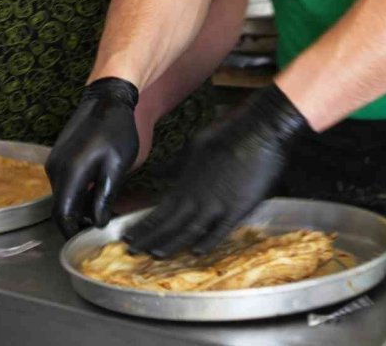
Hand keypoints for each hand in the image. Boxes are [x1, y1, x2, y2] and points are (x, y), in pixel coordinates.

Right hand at [46, 77, 139, 237]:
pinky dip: (77, 191)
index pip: (62, 215)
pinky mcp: (58, 155)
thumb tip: (97, 223)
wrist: (106, 98)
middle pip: (60, 207)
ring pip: (63, 195)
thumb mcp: (116, 167)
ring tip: (102, 206)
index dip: (73, 232)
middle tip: (101, 223)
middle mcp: (55, 169)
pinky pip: (64, 182)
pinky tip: (96, 188)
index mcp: (68, 174)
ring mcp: (54, 161)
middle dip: (78, 220)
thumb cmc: (115, 130)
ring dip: (78, 205)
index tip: (88, 240)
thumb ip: (104, 198)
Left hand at [123, 84, 310, 257]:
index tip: (127, 238)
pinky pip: (221, 229)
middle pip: (169, 224)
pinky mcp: (238, 207)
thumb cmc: (225, 134)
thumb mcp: (194, 147)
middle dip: (149, 238)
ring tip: (154, 255)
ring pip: (190, 230)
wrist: (257, 129)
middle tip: (131, 252)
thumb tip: (158, 172)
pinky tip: (197, 252)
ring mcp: (217, 203)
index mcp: (186, 182)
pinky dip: (209, 241)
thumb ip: (176, 166)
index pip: (160, 211)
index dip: (144, 226)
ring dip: (171, 244)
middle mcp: (197, 196)